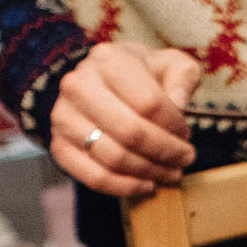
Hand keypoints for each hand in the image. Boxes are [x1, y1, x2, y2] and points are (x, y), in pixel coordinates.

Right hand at [49, 42, 199, 196]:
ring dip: (149, 172)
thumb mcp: (169, 65)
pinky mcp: (59, 146)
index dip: (174, 127)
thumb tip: (178, 105)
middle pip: (131, 132)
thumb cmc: (140, 77)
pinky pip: (95, 177)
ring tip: (169, 173)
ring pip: (114, 158)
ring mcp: (63, 117)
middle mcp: (79, 85)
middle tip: (184, 160)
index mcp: (108, 60)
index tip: (186, 135)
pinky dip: (125, 187)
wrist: (101, 86)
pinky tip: (146, 185)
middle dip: (165, 152)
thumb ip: (183, 77)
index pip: (149, 103)